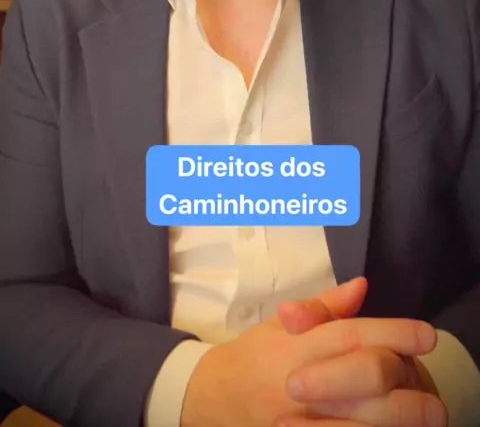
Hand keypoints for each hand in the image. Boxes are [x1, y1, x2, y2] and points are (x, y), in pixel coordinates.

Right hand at [180, 278, 436, 426]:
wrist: (209, 398)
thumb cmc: (254, 356)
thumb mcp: (282, 324)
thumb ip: (325, 308)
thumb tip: (362, 285)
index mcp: (298, 343)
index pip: (352, 334)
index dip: (393, 332)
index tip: (425, 334)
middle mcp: (301, 380)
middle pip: (362, 377)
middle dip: (403, 383)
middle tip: (433, 395)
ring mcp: (297, 420)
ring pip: (359, 420)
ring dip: (398, 421)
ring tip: (429, 416)